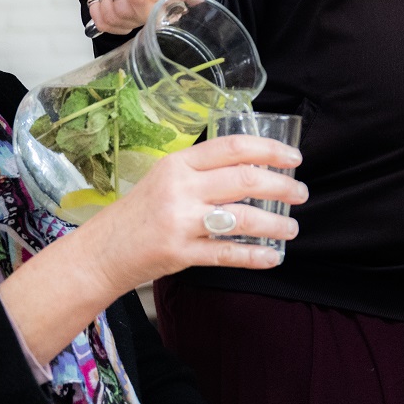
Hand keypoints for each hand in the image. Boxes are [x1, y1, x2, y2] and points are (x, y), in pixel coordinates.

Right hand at [0, 135, 304, 362]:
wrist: (102, 251)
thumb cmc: (141, 212)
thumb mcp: (167, 179)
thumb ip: (203, 171)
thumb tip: (256, 166)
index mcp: (179, 163)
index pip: (233, 147)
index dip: (270, 150)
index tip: (294, 159)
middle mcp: (180, 187)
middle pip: (245, 179)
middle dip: (281, 186)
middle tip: (301, 194)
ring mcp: (179, 221)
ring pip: (242, 217)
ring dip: (275, 223)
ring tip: (292, 227)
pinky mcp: (179, 252)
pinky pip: (227, 253)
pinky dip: (255, 256)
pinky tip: (273, 256)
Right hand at [83, 0, 211, 35]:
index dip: (149, 11)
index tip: (162, 12)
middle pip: (120, 4)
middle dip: (139, 17)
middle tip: (154, 13)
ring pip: (106, 10)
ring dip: (125, 21)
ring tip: (141, 13)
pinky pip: (95, 10)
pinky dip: (109, 21)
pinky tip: (126, 18)